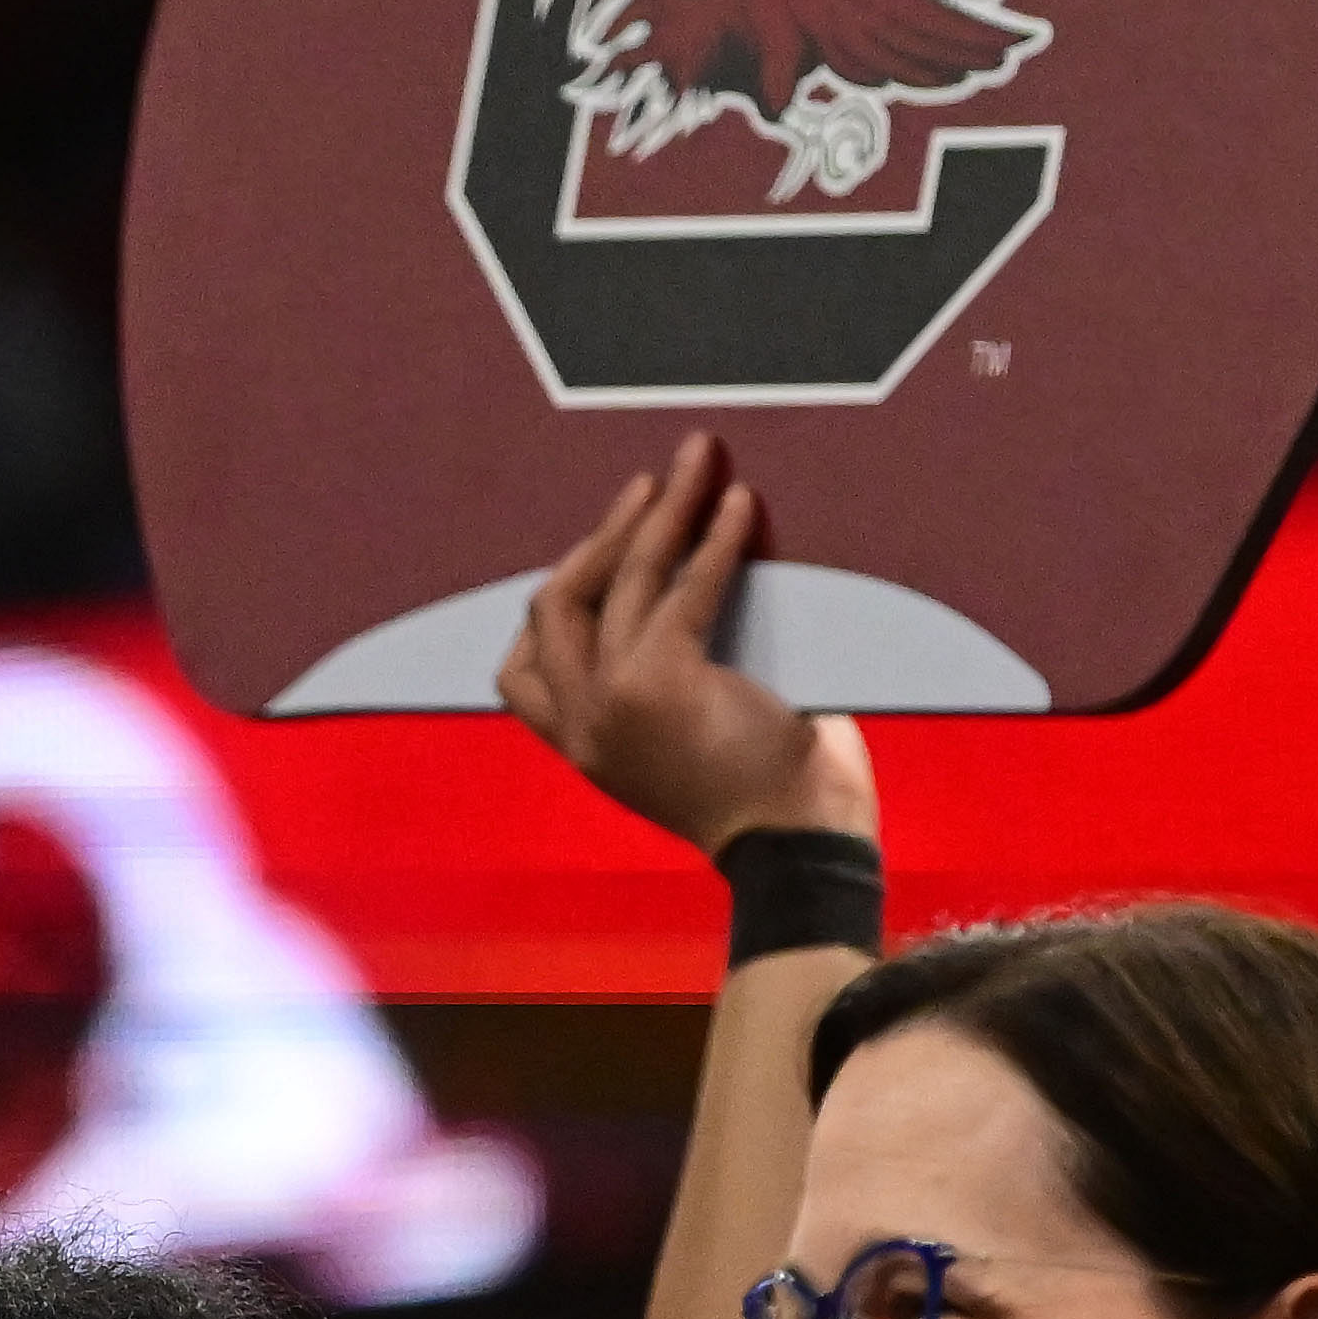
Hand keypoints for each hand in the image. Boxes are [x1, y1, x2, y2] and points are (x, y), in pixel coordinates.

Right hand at [497, 431, 876, 857]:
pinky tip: (739, 504)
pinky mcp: (662, 681)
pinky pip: (683, 588)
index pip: (520, 669)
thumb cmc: (764, 801)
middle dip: (601, 537)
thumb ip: (659, 693)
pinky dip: (714, 539)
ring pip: (619, 582)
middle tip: (648, 488)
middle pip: (556, 605)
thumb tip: (682, 598)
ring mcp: (613, 703)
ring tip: (694, 467)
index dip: (555, 600)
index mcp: (581, 749)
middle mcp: (581, 726)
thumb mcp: (681, 752)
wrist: (797, 850)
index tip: (600, 555)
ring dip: (659, 514)